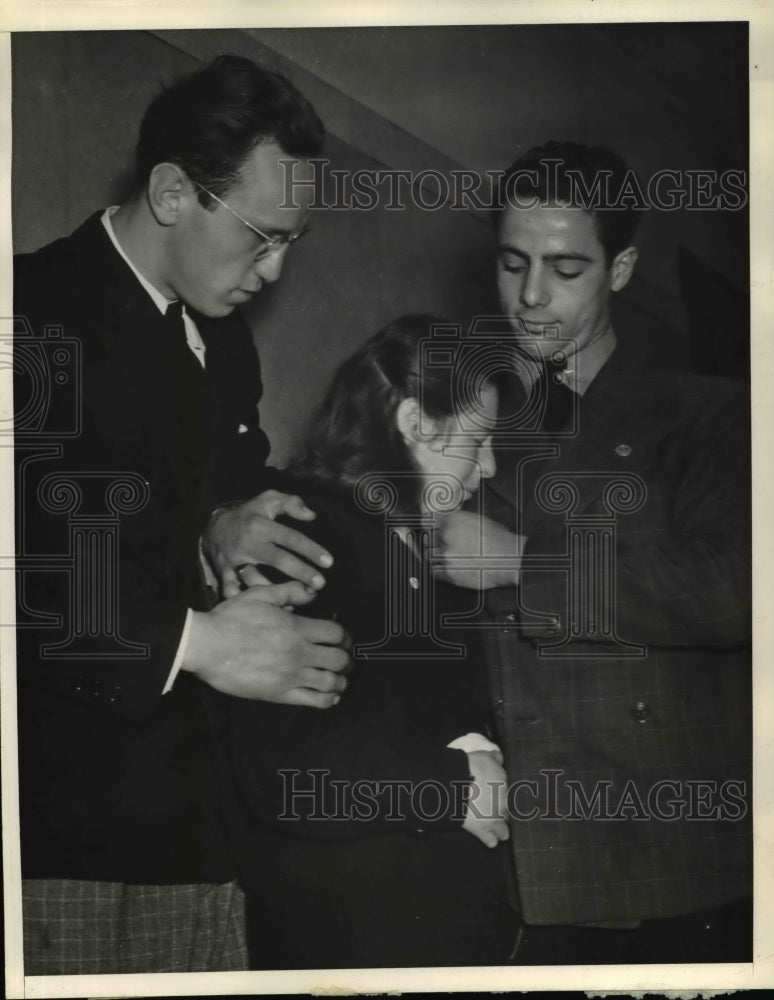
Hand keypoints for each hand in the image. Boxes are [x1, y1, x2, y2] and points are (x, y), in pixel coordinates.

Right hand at [183, 584, 350, 708]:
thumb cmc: (232, 617)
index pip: (337, 633)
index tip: (345, 639)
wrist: (207, 646)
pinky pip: (314, 701)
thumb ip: (290, 592)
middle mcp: (300, 652)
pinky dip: (328, 700)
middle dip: (347, 659)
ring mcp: (292, 675)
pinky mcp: (280, 694)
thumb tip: (314, 592)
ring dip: (341, 680)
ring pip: (331, 682)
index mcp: (298, 628)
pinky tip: (331, 697)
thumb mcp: (261, 594)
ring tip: (340, 679)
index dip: (346, 636)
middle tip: (346, 660)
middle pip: (339, 659)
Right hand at [202, 490, 332, 598]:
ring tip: (297, 602)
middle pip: (277, 559)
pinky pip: (235, 591)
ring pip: (255, 580)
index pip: (290, 537)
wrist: (214, 528)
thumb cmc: (250, 514)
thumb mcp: (268, 500)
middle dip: (300, 573)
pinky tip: (268, 611)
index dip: (310, 549)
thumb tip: (311, 515)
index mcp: (261, 525)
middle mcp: (248, 543)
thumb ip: (290, 503)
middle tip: (320, 584)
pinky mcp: (225, 574)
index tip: (328, 562)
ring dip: (275, 593)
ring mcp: (235, 560)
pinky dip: (248, 602)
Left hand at [436, 510, 524, 588]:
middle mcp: (446, 535)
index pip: (429, 520)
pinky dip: (439, 570)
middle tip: (447, 547)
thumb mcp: (477, 520)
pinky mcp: (448, 572)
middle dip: (435, 543)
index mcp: (453, 519)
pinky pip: (434, 571)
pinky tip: (451, 568)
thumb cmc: (499, 540)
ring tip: (452, 558)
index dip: (431, 527)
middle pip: (428, 539)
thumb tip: (444, 525)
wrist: (510, 559)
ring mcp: (446, 554)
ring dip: (437, 557)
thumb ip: (457, 521)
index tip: (432, 532)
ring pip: (429, 555)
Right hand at [462, 749, 509, 847]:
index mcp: (505, 785)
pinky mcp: (482, 830)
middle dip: (502, 812)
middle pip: (508, 812)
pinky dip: (490, 840)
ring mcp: (494, 819)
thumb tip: (500, 757)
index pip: (511, 794)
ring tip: (497, 830)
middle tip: (493, 810)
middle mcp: (503, 804)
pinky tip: (490, 841)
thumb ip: (495, 758)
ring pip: (504, 830)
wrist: (456, 784)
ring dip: (501, 829)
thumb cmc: (470, 767)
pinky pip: (491, 841)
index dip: (503, 795)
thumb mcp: (484, 755)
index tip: (497, 794)